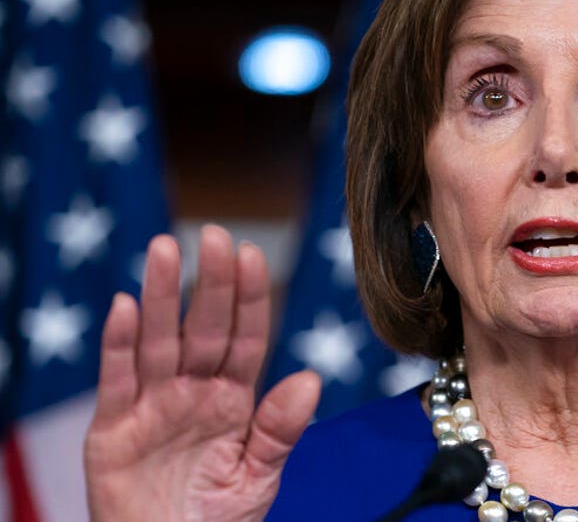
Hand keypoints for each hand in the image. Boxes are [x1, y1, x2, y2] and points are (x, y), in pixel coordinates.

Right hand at [84, 225, 320, 521]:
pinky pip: (117, 380)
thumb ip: (280, 430)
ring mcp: (152, 406)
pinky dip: (119, 345)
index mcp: (233, 399)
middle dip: (211, 283)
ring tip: (165, 250)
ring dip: (162, 296)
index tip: (254, 255)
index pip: (245, 338)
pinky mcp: (113, 429)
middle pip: (203, 329)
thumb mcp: (258, 476)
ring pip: (158, 342)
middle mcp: (192, 392)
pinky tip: (125, 306)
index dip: (249, 298)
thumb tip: (312, 378)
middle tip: (215, 235)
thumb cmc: (216, 518)